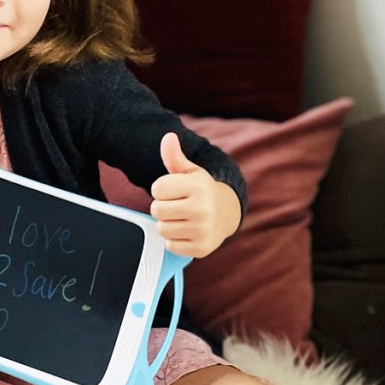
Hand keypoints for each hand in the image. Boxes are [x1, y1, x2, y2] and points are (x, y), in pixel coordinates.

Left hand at [150, 132, 241, 257]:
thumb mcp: (190, 171)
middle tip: (176, 205)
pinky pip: (170, 245)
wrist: (227, 213)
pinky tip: (186, 231)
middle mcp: (203, 208)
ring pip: (162, 229)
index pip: (157, 188)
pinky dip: (174, 240)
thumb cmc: (201, 190)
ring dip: (167, 224)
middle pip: (157, 210)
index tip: (173, 190)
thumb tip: (168, 137)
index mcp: (198, 186)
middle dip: (162, 207)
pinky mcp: (201, 248)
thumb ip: (174, 156)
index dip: (161, 189)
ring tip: (181, 217)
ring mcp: (203, 230)